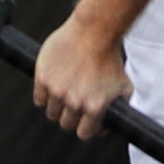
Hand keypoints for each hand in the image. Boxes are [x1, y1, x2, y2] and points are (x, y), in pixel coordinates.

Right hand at [31, 18, 132, 140]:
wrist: (95, 30)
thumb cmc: (110, 56)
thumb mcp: (124, 86)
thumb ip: (119, 109)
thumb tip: (107, 128)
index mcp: (94, 107)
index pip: (84, 133)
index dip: (86, 126)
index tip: (86, 119)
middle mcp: (75, 102)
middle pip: (66, 123)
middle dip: (72, 116)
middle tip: (76, 101)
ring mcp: (57, 91)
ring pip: (52, 112)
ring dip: (58, 106)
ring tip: (66, 90)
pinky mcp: (43, 79)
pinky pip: (39, 99)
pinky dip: (45, 95)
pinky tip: (55, 84)